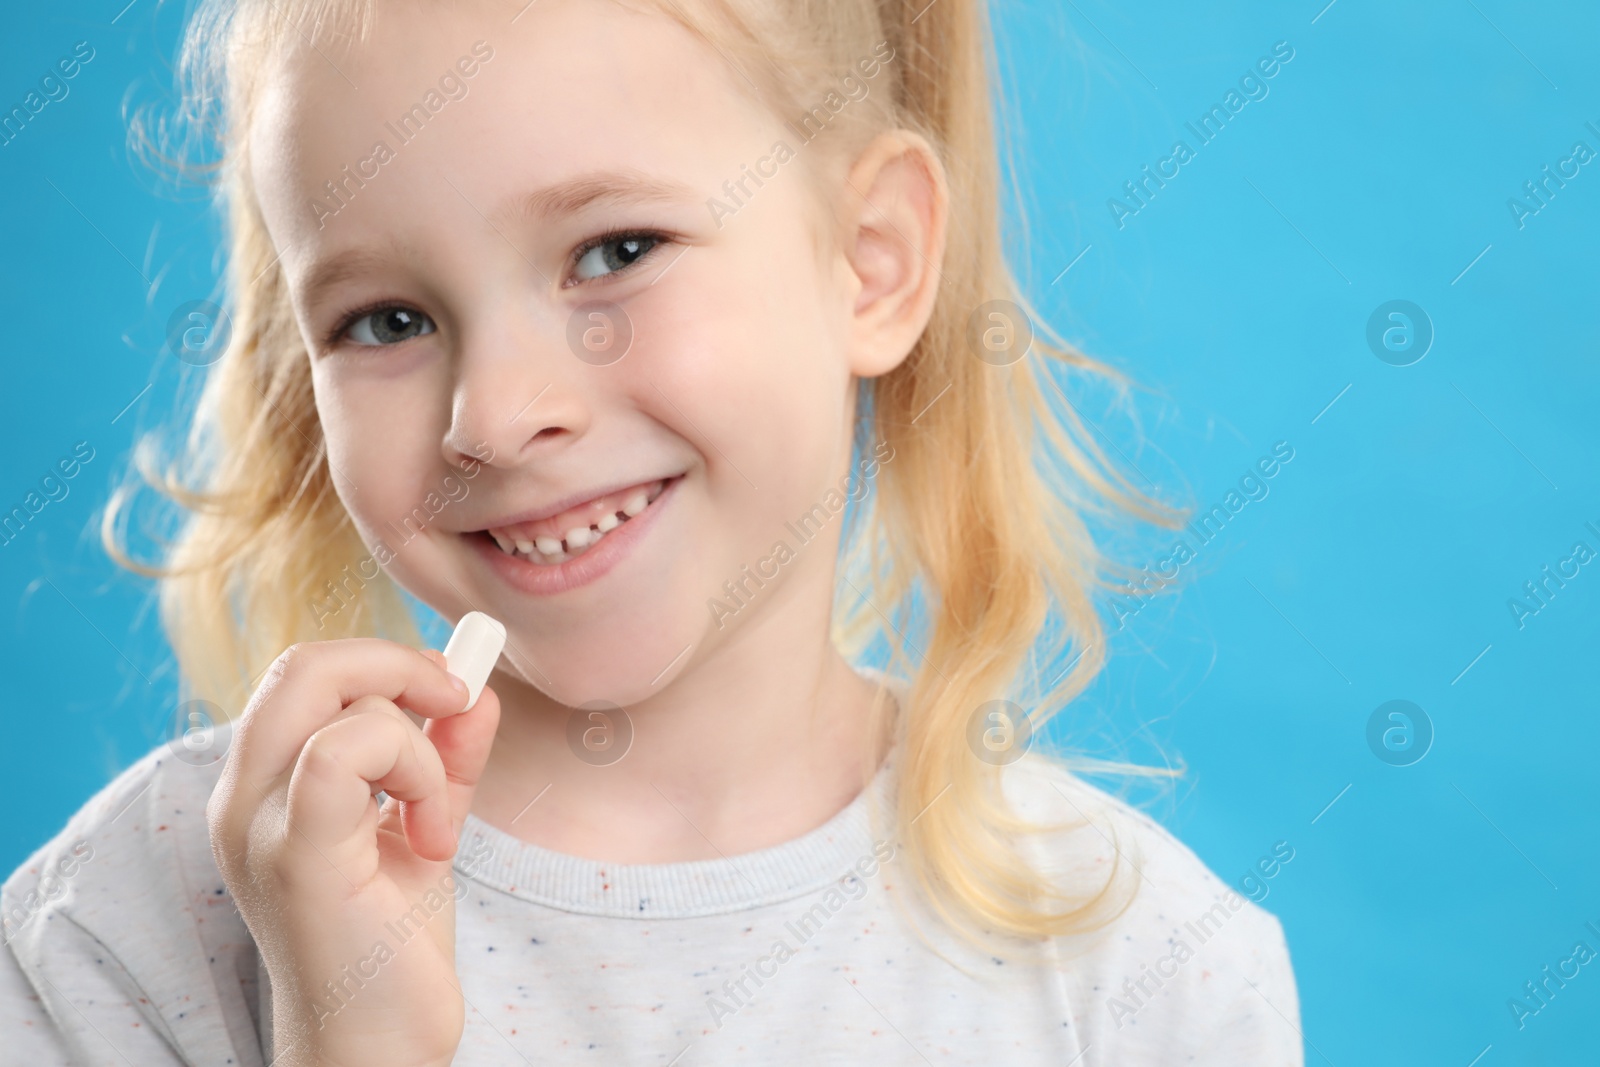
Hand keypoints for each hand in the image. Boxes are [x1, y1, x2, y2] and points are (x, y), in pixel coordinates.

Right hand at [206, 638, 501, 1066]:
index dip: (388, 661)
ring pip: (330, 693)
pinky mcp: (296, 856)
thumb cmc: (391, 943)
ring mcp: (260, 825)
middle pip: (305, 662)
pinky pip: (343, 752)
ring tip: (435, 817)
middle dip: (401, 665)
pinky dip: (413, 769)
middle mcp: (243, 797)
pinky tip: (432, 835)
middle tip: (454, 710)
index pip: (307, 671)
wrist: (377, 1045)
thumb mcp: (424, 825)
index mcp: (264, 784)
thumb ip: (445, 756)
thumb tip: (477, 690)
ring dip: (417, 738)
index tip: (450, 697)